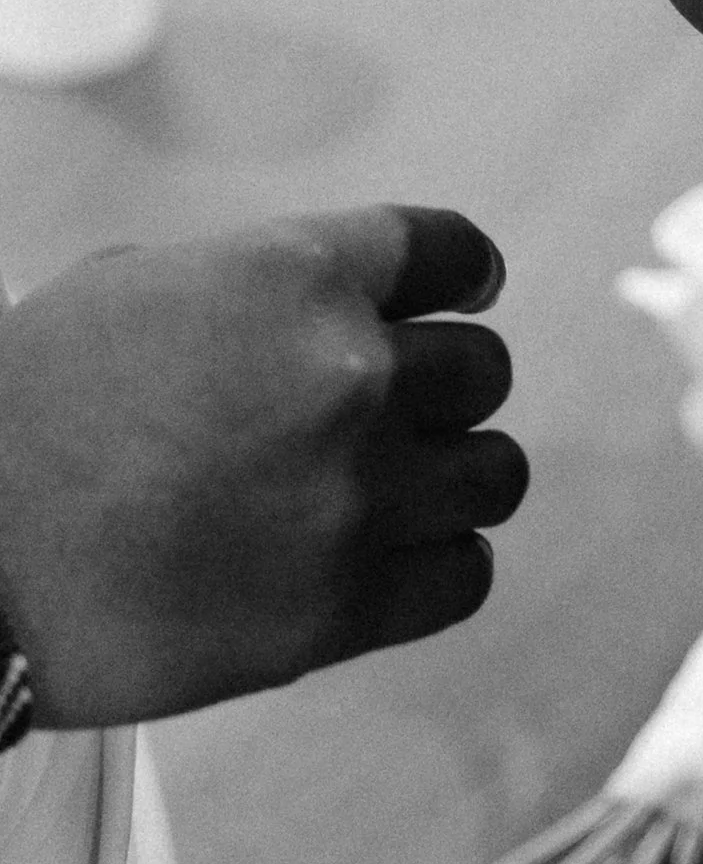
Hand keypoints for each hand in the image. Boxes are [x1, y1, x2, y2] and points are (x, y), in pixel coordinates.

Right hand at [0, 209, 523, 727]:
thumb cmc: (25, 410)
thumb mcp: (137, 289)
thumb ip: (252, 290)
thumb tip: (308, 312)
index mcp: (300, 276)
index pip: (448, 252)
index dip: (466, 274)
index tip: (471, 294)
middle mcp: (352, 374)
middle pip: (483, 369)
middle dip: (445, 387)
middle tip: (402, 415)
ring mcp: (355, 496)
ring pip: (495, 473)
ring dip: (456, 476)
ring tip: (410, 493)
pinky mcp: (339, 611)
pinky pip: (464, 576)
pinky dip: (444, 564)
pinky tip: (401, 561)